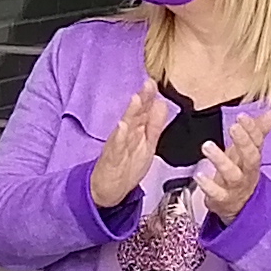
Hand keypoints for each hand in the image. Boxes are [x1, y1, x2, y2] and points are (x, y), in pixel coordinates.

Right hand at [91, 85, 167, 210]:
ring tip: (136, 99)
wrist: (108, 190)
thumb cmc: (127, 166)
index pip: (145, 110)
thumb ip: (155, 124)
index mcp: (137, 131)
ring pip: (125, 127)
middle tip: (148, 83)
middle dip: (142, 98)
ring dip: (130, 113)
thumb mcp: (147, 144)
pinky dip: (119, 137)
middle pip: (135, 114)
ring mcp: (118, 146)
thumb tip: (162, 103)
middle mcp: (127, 135)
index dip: (150, 96)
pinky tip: (122, 127)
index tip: (155, 81)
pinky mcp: (111, 159)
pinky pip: (116, 147)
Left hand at [190, 107, 270, 224]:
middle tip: (233, 127)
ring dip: (220, 160)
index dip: (251, 129)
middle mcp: (247, 172)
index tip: (242, 117)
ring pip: (232, 174)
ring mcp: (235, 187)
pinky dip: (207, 185)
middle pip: (250, 157)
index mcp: (253, 158)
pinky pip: (216, 193)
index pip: (257, 142)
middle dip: (243, 141)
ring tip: (207, 146)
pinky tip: (199, 175)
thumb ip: (259, 130)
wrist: (238, 206)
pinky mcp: (222, 200)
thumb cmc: (242, 173)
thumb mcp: (250, 151)